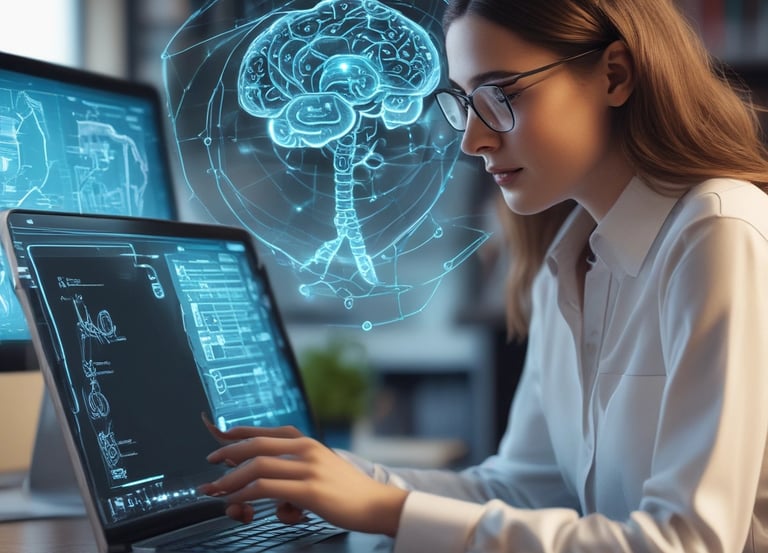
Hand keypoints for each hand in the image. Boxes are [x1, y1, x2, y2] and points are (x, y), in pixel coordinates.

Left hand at [198, 415, 407, 536]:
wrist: (376, 504)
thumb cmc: (348, 492)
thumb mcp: (323, 470)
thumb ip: (297, 471)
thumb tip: (271, 489)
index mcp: (308, 443)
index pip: (268, 431)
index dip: (240, 433)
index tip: (220, 438)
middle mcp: (306, 449)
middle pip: (257, 445)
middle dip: (228, 454)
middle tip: (211, 464)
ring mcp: (307, 468)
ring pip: (257, 466)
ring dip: (231, 479)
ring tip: (218, 492)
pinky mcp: (308, 490)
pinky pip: (265, 488)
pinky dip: (244, 494)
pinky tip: (236, 502)